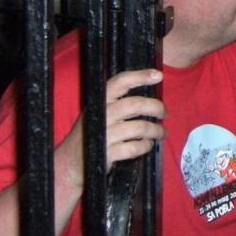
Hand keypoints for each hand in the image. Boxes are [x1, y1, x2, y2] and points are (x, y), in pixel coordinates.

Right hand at [55, 69, 165, 191]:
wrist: (70, 161)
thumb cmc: (92, 132)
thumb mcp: (100, 112)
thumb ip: (119, 102)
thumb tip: (151, 97)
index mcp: (100, 100)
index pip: (120, 82)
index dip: (140, 76)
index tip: (158, 75)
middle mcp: (102, 114)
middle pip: (134, 104)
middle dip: (156, 107)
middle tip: (164, 113)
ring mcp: (104, 134)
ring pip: (139, 127)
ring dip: (156, 130)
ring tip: (161, 132)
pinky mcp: (107, 153)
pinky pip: (135, 147)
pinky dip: (146, 145)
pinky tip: (148, 144)